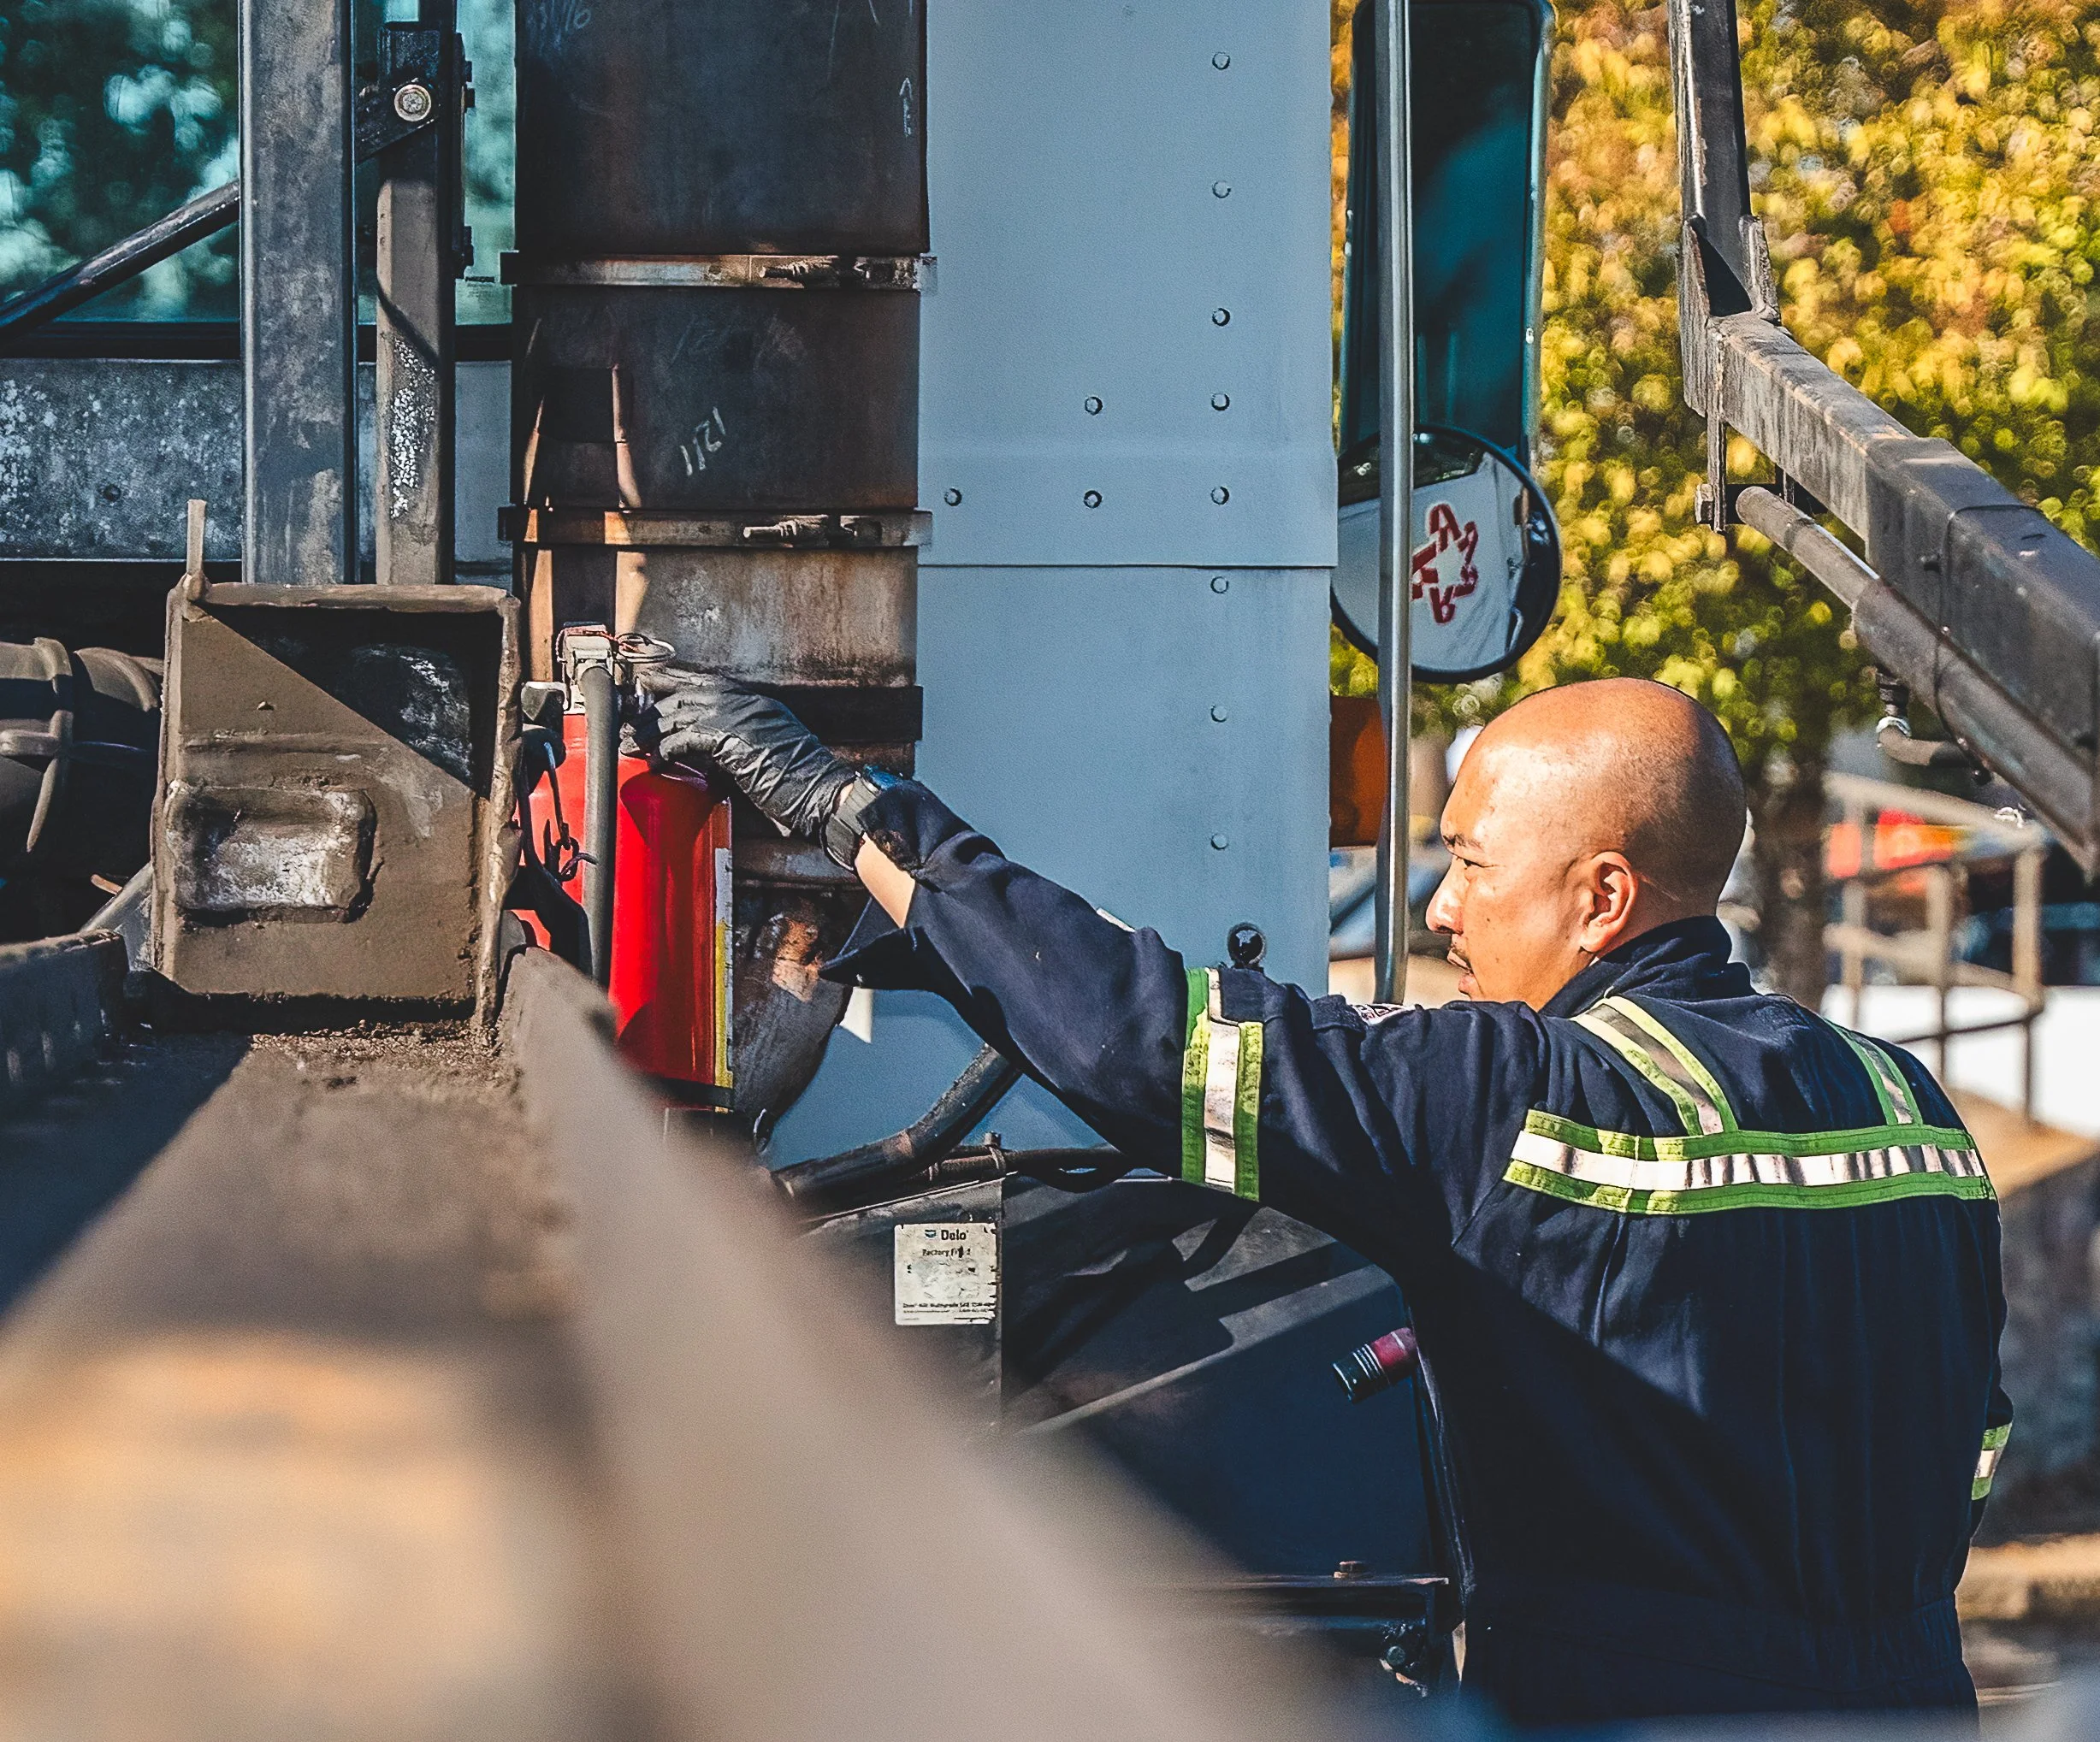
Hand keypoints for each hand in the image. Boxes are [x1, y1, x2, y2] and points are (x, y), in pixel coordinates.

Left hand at [639, 669, 855, 841]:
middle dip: (651, 708)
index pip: (703, 682)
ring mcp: (739, 716)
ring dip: (650, 731)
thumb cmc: (802, 785)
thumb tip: (704, 755)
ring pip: (678, 713)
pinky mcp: (730, 737)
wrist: (825, 795)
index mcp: (755, 702)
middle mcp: (746, 702)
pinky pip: (684, 738)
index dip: (672, 682)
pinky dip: (666, 751)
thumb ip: (734, 746)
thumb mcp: (764, 755)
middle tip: (627, 720)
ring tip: (632, 745)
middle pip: (685, 694)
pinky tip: (656, 763)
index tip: (648, 687)